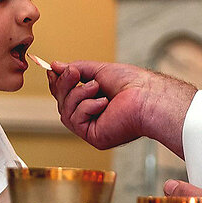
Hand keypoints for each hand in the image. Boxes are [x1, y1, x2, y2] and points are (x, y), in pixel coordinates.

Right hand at [47, 60, 196, 157]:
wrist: (148, 96)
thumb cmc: (133, 84)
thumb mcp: (100, 71)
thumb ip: (77, 69)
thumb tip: (55, 66)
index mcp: (94, 102)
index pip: (66, 96)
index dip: (57, 84)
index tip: (53, 70)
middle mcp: (93, 117)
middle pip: (62, 103)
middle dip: (64, 85)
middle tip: (73, 72)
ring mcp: (93, 128)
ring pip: (65, 111)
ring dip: (77, 94)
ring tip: (95, 86)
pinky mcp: (94, 136)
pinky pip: (75, 120)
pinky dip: (87, 106)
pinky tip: (104, 103)